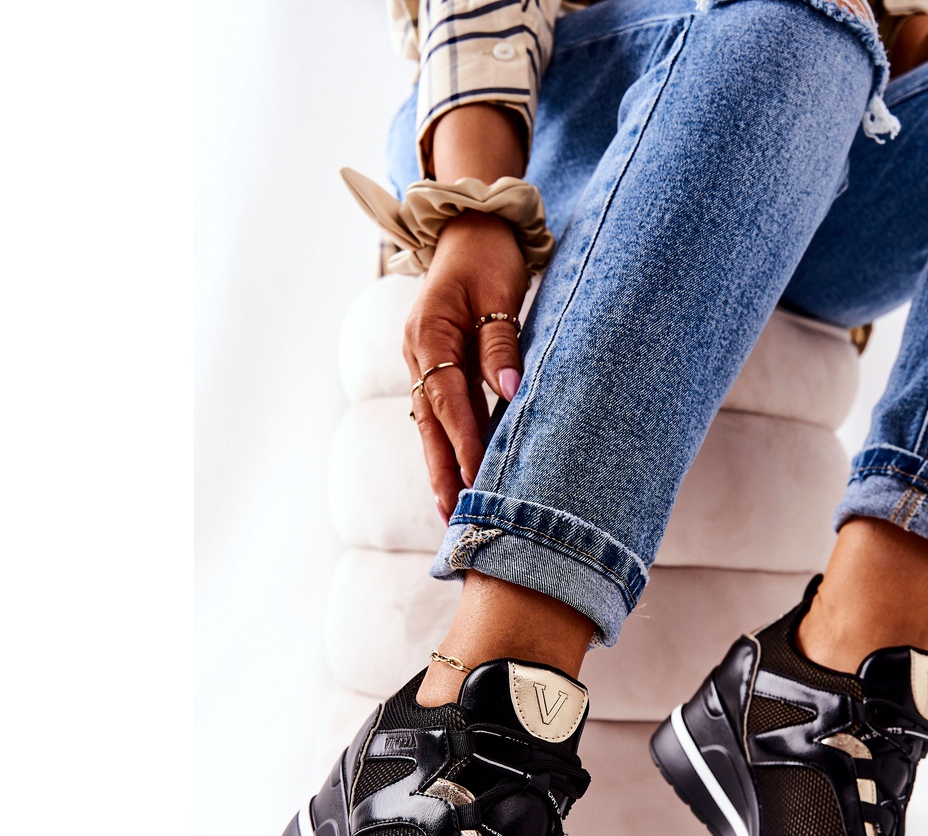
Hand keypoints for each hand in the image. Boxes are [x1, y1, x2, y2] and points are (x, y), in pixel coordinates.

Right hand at [403, 103, 528, 518]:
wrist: (470, 225)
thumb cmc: (490, 257)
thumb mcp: (501, 295)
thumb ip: (502, 345)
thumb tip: (510, 392)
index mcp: (430, 335)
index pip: (450, 403)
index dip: (465, 445)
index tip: (479, 481)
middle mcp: (417, 352)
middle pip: (429, 423)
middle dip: (442, 472)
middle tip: (454, 518)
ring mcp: (418, 359)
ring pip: (428, 422)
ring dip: (439, 465)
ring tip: (451, 510)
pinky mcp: (430, 363)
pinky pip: (435, 410)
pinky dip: (444, 442)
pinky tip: (453, 471)